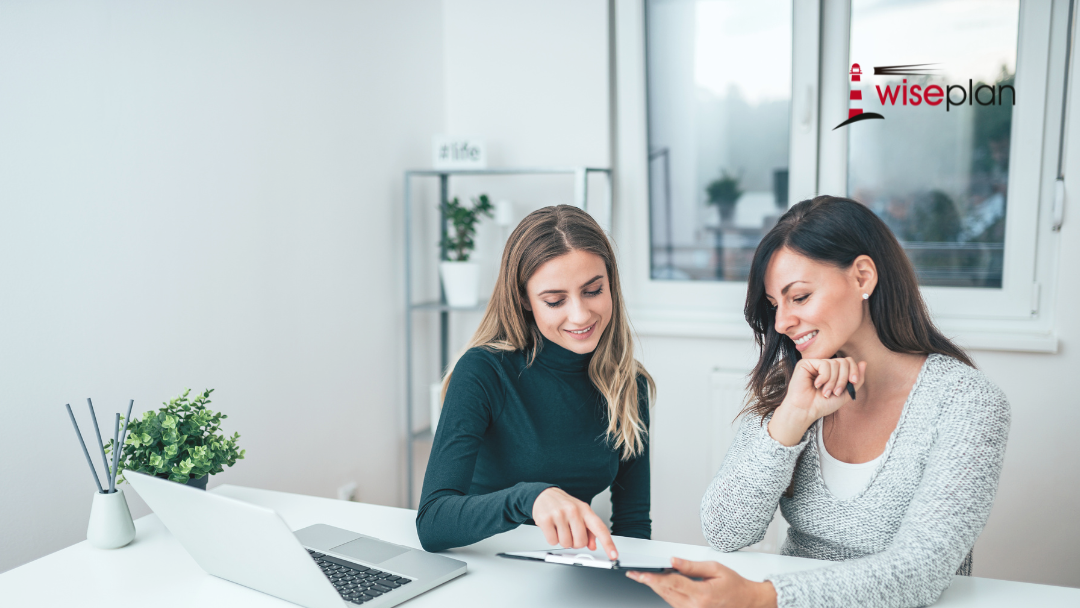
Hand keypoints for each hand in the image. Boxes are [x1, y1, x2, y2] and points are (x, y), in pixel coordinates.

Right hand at [531, 487, 617, 558]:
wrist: (544, 494)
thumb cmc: (564, 505)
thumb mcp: (580, 513)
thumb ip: (589, 530)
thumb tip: (593, 546)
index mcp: (585, 510)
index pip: (600, 528)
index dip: (608, 543)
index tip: (613, 555)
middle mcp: (573, 511)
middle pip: (580, 542)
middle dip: (575, 543)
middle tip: (570, 533)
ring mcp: (559, 514)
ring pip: (566, 544)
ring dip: (563, 541)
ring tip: (560, 528)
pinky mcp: (546, 519)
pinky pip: (553, 541)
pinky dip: (552, 539)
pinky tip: (552, 528)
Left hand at [627, 558, 776, 607]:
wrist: (747, 602)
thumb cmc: (735, 585)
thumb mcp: (715, 569)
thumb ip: (691, 566)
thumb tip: (673, 560)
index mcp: (701, 594)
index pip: (671, 584)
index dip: (653, 578)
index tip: (640, 574)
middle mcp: (695, 607)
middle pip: (665, 593)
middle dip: (649, 582)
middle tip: (635, 573)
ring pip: (667, 599)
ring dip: (655, 587)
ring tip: (644, 576)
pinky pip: (674, 603)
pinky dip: (666, 593)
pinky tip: (661, 584)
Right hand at [768, 357, 865, 446]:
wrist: (806, 411)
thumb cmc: (823, 404)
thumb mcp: (845, 393)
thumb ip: (857, 380)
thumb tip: (864, 362)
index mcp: (833, 371)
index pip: (848, 361)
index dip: (854, 370)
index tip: (852, 382)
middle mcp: (824, 365)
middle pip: (843, 361)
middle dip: (843, 379)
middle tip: (836, 392)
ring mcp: (815, 363)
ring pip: (834, 363)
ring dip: (833, 381)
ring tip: (825, 392)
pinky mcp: (806, 363)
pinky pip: (824, 364)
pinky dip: (824, 378)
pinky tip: (816, 385)